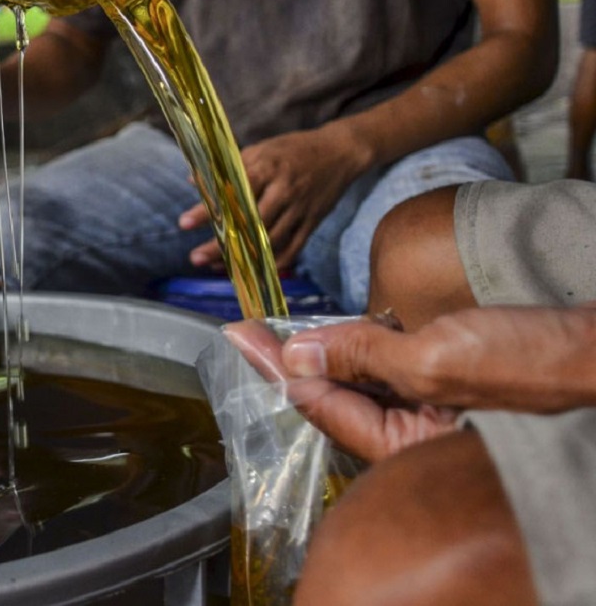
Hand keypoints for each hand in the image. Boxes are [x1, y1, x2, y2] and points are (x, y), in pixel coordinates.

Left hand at [179, 124, 370, 268]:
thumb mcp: (261, 149)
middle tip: (195, 258)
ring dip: (243, 258)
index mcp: (267, 168)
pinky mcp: (312, 223)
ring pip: (269, 241)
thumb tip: (192, 180)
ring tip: (216, 267)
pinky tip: (252, 270)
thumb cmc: (293, 149)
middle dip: (222, 244)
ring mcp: (299, 210)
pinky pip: (292, 249)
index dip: (207, 210)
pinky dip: (272, 263)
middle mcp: (283, 191)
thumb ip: (228, 167)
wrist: (340, 152)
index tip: (183, 224)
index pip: (231, 192)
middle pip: (248, 224)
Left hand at [225, 304, 595, 460]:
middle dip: (292, 362)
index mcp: (409, 444)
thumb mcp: (435, 362)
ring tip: (288, 326)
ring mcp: (437, 402)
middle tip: (251, 330)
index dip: (273, 367)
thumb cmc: (534, 367)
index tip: (236, 334)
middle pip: (335, 393)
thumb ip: (363, 359)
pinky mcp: (456, 374)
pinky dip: (367, 340)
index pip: (321, 404)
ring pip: (362, 375)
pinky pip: (394, 361)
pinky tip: (351, 325)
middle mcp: (417, 428)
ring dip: (327, 348)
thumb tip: (299, 355)